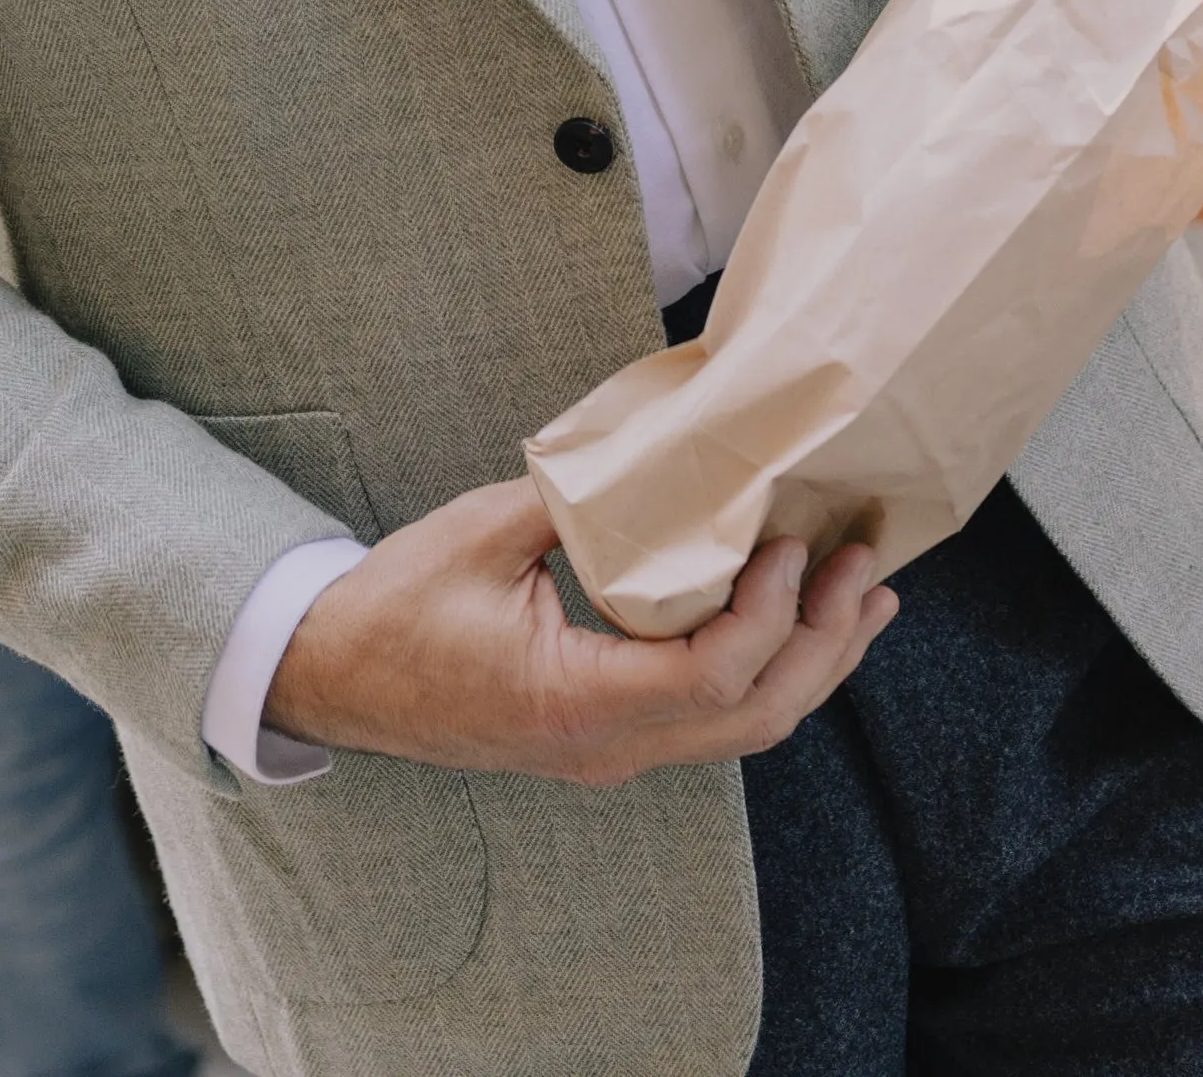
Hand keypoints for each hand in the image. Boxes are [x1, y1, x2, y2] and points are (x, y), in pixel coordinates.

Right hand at [266, 478, 894, 784]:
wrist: (337, 677)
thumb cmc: (399, 607)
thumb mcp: (481, 534)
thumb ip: (572, 500)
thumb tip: (656, 449)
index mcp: (576, 705)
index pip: (711, 682)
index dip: (769, 616)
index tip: (791, 547)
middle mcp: (608, 748)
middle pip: (753, 718)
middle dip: (823, 645)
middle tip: (865, 570)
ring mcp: (611, 753)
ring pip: (744, 728)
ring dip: (810, 662)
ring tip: (862, 600)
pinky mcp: (608, 738)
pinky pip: (712, 717)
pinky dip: (765, 669)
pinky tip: (789, 623)